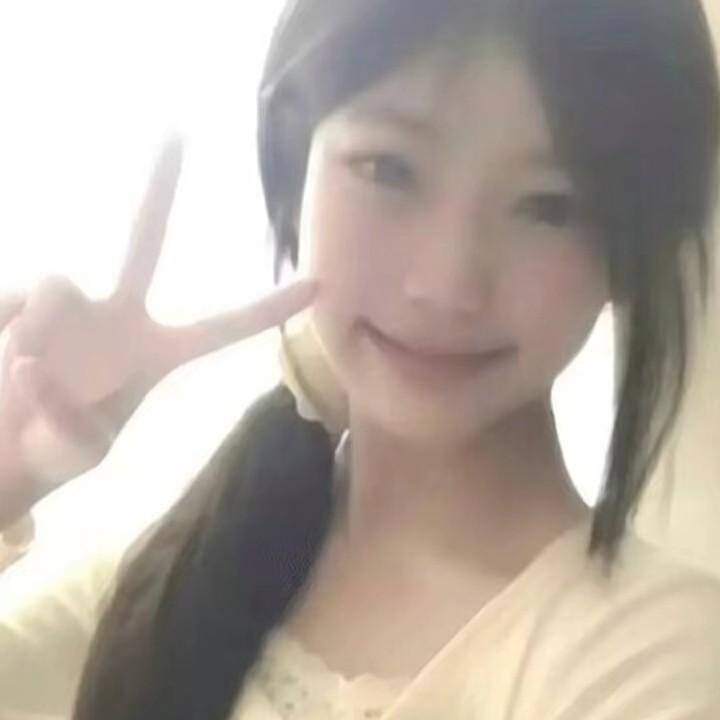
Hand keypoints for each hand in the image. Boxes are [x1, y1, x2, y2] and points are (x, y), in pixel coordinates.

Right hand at [0, 139, 315, 521]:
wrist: (4, 445)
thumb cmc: (52, 452)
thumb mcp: (76, 453)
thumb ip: (67, 426)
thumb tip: (33, 368)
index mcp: (156, 354)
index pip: (224, 327)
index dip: (269, 307)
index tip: (319, 284)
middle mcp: (118, 316)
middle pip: (144, 239)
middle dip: (160, 188)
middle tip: (177, 130)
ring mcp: (69, 303)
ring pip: (57, 283)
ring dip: (37, 332)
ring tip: (26, 379)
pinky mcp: (21, 299)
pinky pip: (16, 301)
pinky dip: (7, 335)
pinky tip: (7, 363)